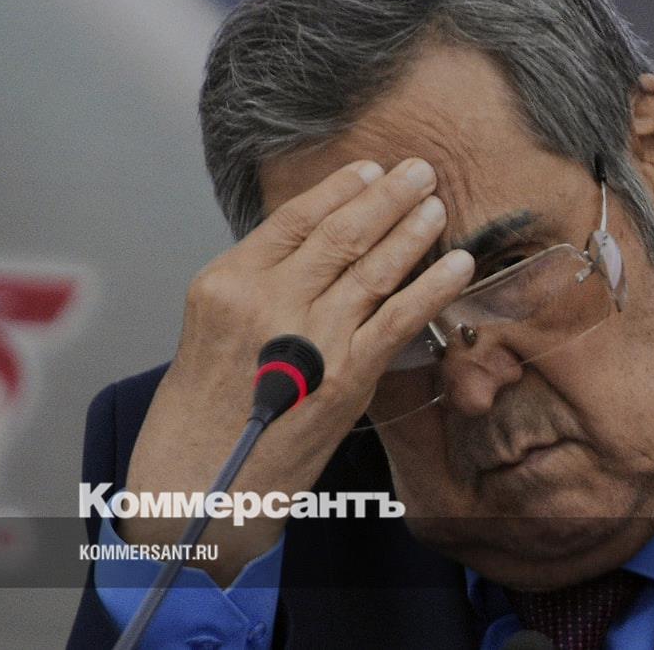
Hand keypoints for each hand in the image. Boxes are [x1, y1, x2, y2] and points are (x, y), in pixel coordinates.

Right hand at [121, 158, 473, 582]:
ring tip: (435, 204)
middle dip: (387, 197)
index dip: (340, 189)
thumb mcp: (211, 327)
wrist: (197, 482)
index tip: (369, 170)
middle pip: (340, 234)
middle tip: (419, 170)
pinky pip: (399, 318)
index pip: (294, 218)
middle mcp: (267, 300)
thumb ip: (258, 286)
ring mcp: (308, 337)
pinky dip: (433, 286)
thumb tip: (317, 250)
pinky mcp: (346, 377)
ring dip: (412, 231)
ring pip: (373, 268)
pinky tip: (456, 263)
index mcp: (228, 281)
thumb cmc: (202, 408)